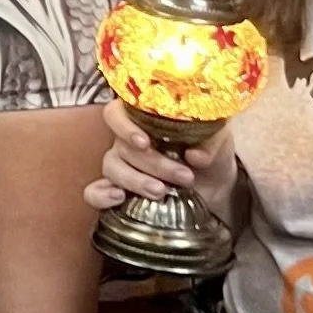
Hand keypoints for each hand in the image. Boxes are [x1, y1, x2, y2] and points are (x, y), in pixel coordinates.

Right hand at [84, 115, 240, 226]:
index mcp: (144, 117)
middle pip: (121, 146)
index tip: (144, 142)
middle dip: (153, 164)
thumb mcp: (218, 139)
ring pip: (111, 168)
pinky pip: (94, 192)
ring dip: (135, 181)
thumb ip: (210, 142)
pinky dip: (101, 196)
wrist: (215, 185)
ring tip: (162, 192)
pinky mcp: (120, 190)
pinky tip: (118, 199)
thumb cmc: (210, 152)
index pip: (116, 113)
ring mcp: (121, 165)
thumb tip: (195, 155)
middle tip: (183, 176)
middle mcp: (127, 139)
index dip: (124, 127)